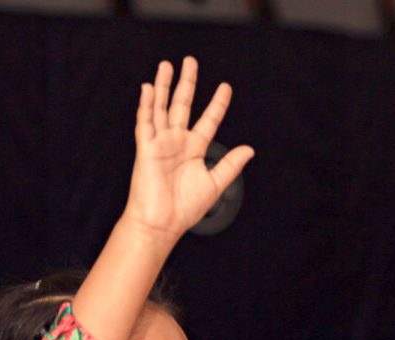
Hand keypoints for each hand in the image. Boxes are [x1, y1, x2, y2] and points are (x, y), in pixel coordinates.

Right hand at [122, 57, 253, 240]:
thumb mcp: (215, 184)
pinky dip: (146, 105)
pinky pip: (145, 123)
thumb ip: (230, 165)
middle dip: (187, 83)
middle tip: (190, 61)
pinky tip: (147, 88)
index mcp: (195, 150)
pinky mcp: (146, 149)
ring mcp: (160, 143)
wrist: (161, 223)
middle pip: (182, 105)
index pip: (208, 120)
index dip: (217, 103)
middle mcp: (177, 142)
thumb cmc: (185, 208)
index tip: (225, 87)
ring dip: (163, 86)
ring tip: (167, 65)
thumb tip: (250, 149)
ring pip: (161, 108)